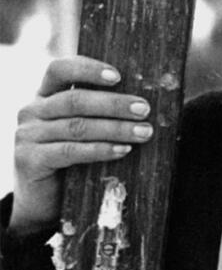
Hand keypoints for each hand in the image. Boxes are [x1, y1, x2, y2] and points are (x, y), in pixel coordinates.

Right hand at [10, 57, 152, 234]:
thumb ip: (100, 112)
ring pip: (77, 126)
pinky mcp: (28, 160)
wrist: (43, 200)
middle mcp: (32, 111)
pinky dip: (100, 149)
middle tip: (144, 109)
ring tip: (144, 132)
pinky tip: (123, 150)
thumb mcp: (83, 129)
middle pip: (75, 99)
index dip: (88, 69)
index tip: (118, 76)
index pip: (60, 69)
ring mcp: (27, 135)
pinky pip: (70, 151)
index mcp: (45, 95)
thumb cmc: (73, 158)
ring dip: (116, 128)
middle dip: (114, 104)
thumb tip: (145, 102)